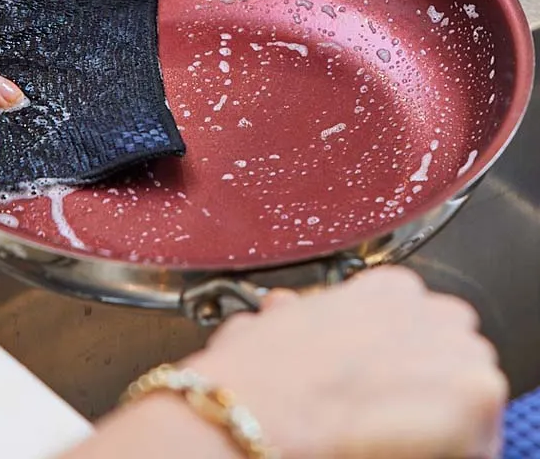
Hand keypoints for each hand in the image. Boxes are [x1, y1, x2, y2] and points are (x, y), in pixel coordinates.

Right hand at [66, 267, 505, 458]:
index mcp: (387, 288)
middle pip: (454, 347)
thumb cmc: (252, 376)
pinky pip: (479, 435)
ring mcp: (457, 350)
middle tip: (380, 406)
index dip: (392, 352)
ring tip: (383, 430)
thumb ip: (303, 312)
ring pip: (471, 390)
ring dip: (437, 411)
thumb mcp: (272, 324)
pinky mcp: (475, 395)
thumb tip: (293, 313)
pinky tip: (391, 446)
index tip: (372, 375)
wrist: (251, 414)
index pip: (419, 319)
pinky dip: (447, 447)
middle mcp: (429, 309)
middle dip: (424, 376)